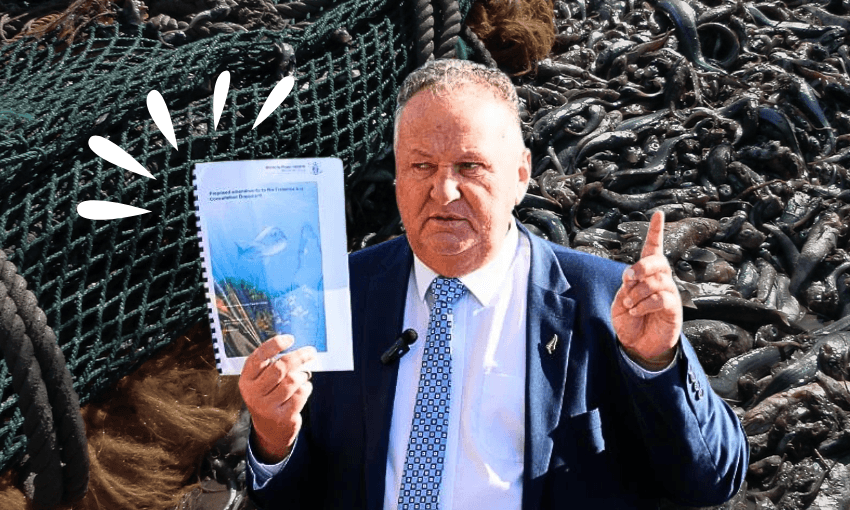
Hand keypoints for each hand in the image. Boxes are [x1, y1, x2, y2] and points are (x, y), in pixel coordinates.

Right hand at [239, 335, 315, 463]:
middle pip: (280, 367)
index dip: (274, 345)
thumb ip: (271, 365)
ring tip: (303, 376)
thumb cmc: (268, 398)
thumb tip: (297, 348)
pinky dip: (306, 388)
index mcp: (246, 380)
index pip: (258, 357)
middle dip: (299, 356)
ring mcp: (267, 407)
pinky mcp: (283, 416)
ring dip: (302, 375)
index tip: (290, 338)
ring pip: (293, 380)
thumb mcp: (262, 382)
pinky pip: (301, 394)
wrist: (270, 430)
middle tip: (311, 352)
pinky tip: (303, 390)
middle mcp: (254, 393)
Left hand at [612, 211, 682, 369]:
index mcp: (646, 274)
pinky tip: (636, 311)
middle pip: (658, 261)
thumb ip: (626, 285)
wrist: (637, 345)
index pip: (653, 248)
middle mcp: (660, 279)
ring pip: (657, 281)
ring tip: (630, 304)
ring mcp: (669, 293)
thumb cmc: (629, 320)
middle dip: (641, 267)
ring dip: (638, 292)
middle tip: (628, 279)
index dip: (656, 231)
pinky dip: (644, 304)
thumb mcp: (620, 300)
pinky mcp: (673, 308)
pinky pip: (661, 298)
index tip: (659, 214)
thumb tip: (634, 276)